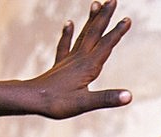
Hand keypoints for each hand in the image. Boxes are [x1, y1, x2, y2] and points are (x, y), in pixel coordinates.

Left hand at [0, 1, 131, 119]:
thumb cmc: (57, 103)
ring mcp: (69, 60)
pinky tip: (69, 23)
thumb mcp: (84, 103)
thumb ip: (106, 98)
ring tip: (96, 4)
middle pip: (94, 33)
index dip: (117, 32)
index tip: (127, 19)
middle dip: (104, 16)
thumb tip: (129, 96)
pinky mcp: (60, 65)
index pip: (106, 45)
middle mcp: (79, 58)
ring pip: (83, 35)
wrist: (31, 99)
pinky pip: (65, 45)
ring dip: (91, 20)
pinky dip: (68, 33)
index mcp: (88, 66)